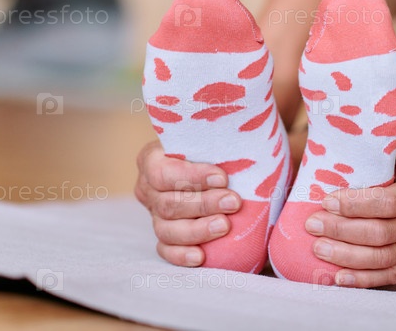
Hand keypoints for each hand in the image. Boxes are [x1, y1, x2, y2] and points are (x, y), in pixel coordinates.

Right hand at [134, 141, 240, 265]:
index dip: (191, 177)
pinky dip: (182, 255)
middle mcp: (148, 188)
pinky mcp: (164, 236)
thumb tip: (247, 146)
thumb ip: (220, 141)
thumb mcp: (215, 138)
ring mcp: (154, 214)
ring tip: (225, 226)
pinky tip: (201, 256)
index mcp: (152, 159)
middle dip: (203, 204)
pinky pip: (166, 250)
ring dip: (197, 230)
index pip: (162, 172)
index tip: (223, 178)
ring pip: (167, 229)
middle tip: (234, 202)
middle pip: (168, 203)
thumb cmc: (218, 148)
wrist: (219, 168)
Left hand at [304, 116, 395, 287]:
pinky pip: (390, 275)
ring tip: (317, 248)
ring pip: (382, 258)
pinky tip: (337, 278)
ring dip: (347, 257)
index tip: (328, 198)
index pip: (389, 202)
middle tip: (313, 223)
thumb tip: (376, 103)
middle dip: (342, 231)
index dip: (356, 204)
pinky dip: (363, 280)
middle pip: (381, 234)